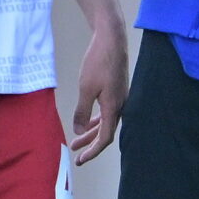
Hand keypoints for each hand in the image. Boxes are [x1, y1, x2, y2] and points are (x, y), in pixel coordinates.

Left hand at [68, 20, 128, 163]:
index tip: (81, 159)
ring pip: (106, 121)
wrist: (112, 39)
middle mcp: (121, 105)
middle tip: (77, 154)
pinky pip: (108, 111)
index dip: (93, 151)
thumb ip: (82, 111)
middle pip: (106, 132)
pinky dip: (98, 119)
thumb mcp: (86, 88)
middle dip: (90, 144)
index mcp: (114, 107)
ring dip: (92, 131)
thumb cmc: (98, 62)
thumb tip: (79, 130)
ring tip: (77, 139)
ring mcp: (121, 98)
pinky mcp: (118, 90)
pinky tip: (88, 121)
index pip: (105, 138)